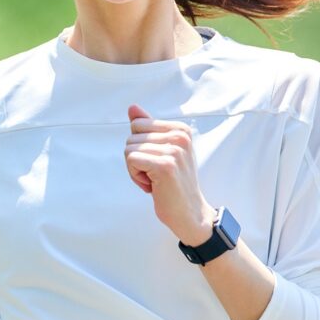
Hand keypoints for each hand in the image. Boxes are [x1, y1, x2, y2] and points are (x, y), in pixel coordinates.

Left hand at [124, 103, 217, 244]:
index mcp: (181, 129)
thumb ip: (148, 128)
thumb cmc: (173, 183)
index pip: (138, 124)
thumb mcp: (163, 150)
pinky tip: (151, 185)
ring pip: (129, 150)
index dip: (140, 145)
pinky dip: (135, 176)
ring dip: (135, 170)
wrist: (190, 212)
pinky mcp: (165, 165)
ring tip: (155, 180)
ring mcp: (174, 150)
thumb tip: (132, 107)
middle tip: (155, 174)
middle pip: (132, 137)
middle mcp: (180, 136)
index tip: (156, 161)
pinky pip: (131, 160)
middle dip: (136, 158)